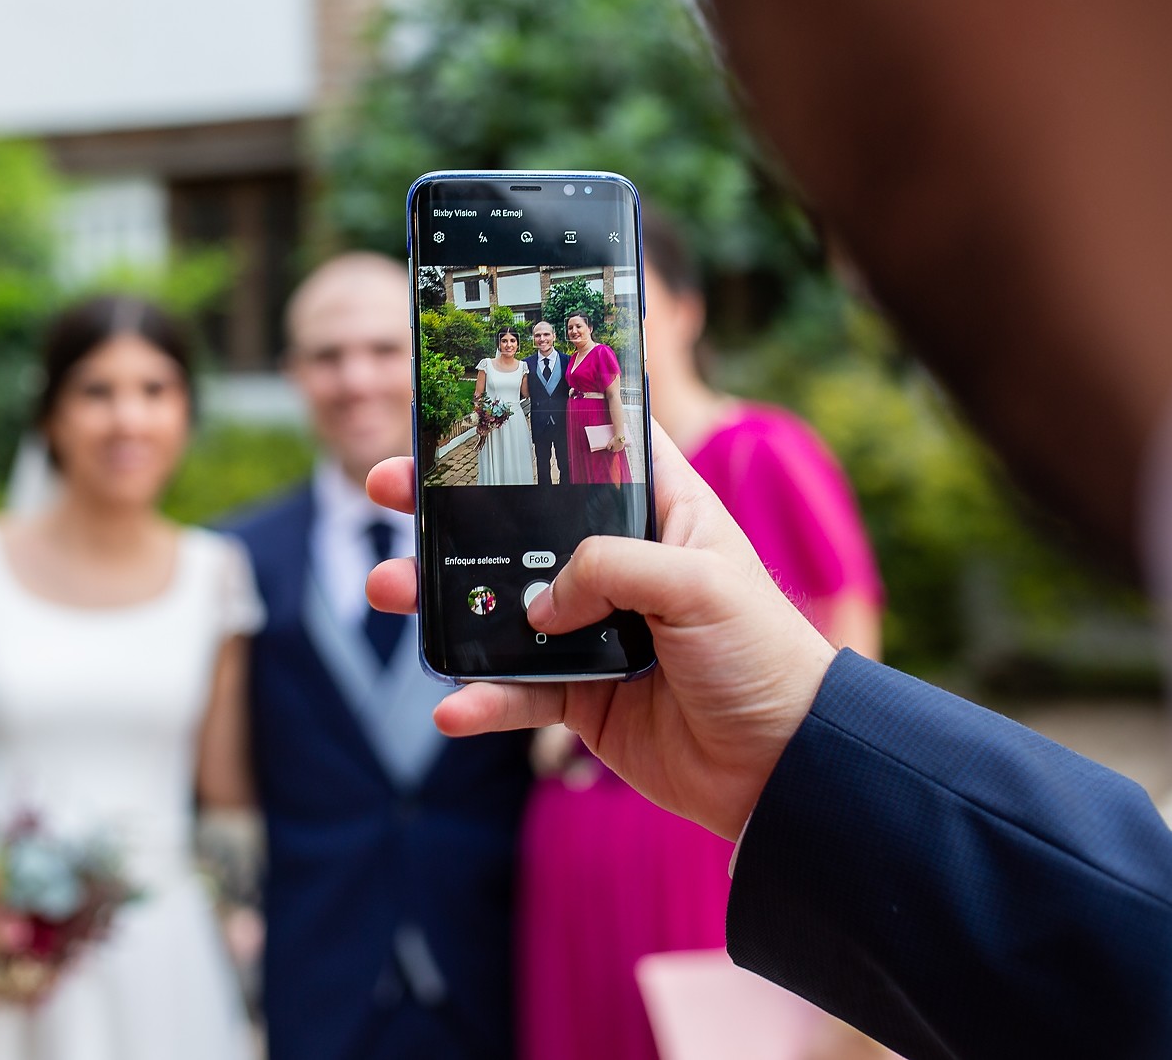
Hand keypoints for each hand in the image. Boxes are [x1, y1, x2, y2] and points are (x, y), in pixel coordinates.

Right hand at [367, 425, 834, 839]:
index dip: (538, 421)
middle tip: (386, 488)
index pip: (595, 446)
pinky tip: (451, 709)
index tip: (470, 405)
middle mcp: (623, 564)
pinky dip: (480, 700)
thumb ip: (609, 568)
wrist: (785, 767)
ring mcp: (597, 631)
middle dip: (450, 508)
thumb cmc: (764, 655)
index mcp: (663, 512)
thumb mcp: (699, 583)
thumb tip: (537, 604)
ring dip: (442, 603)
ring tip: (385, 588)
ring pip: (502, 608)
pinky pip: (516, 694)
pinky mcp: (584, 698)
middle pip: (522, 524)